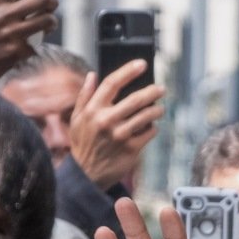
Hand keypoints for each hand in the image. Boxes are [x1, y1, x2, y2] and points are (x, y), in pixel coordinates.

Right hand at [68, 61, 166, 189]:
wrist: (87, 175)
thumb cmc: (83, 143)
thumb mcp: (76, 119)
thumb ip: (84, 96)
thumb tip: (92, 75)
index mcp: (92, 110)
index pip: (112, 83)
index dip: (128, 71)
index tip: (142, 64)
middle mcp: (106, 121)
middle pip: (135, 98)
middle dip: (152, 91)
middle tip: (161, 89)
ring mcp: (120, 135)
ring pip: (146, 116)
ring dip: (157, 110)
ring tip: (160, 109)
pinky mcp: (131, 149)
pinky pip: (149, 133)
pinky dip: (153, 128)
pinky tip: (151, 127)